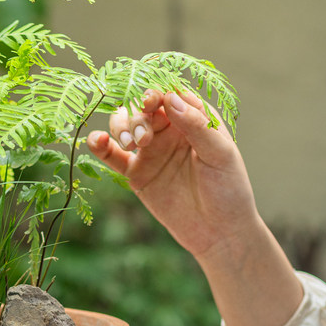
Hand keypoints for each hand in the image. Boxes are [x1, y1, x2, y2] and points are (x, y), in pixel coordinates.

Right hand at [87, 90, 257, 260]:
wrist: (218, 232)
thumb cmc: (228, 189)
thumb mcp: (220, 154)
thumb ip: (197, 125)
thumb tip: (170, 98)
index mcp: (194, 119)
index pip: (170, 95)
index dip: (156, 93)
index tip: (149, 102)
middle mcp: (169, 130)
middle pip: (142, 108)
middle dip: (137, 116)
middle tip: (143, 138)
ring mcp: (150, 151)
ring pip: (125, 126)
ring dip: (122, 128)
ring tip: (130, 145)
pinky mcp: (135, 173)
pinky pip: (113, 156)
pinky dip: (101, 145)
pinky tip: (96, 140)